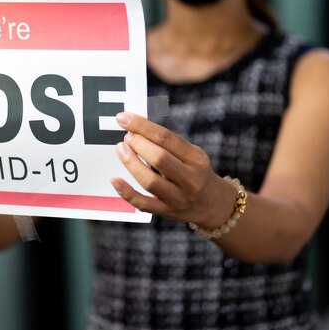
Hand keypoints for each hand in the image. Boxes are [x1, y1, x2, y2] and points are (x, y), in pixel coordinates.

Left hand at [111, 112, 229, 225]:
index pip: (166, 138)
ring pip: (150, 181)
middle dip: (138, 144)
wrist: (213, 204)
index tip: (123, 118)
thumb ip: (168, 144)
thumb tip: (136, 128)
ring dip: (131, 163)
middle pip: (159, 158)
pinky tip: (115, 180)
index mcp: (196, 159)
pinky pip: (143, 203)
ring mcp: (178, 198)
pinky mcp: (167, 211)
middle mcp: (190, 179)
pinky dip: (126, 192)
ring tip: (121, 149)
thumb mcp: (192, 155)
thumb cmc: (195, 172)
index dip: (142, 126)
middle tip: (127, 137)